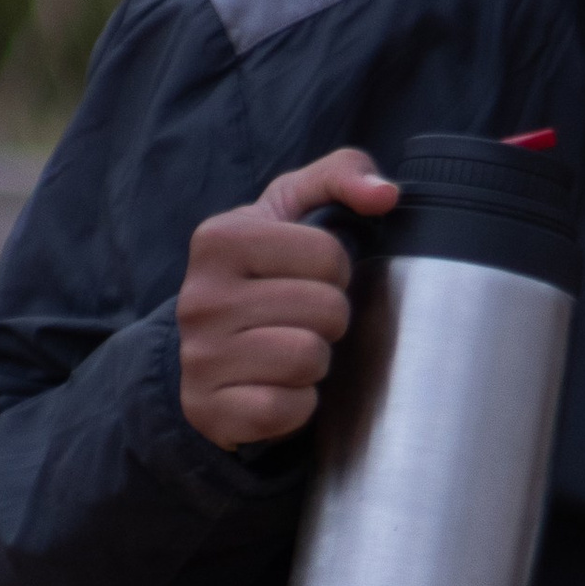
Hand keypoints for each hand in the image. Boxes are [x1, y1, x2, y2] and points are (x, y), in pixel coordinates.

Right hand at [177, 147, 398, 453]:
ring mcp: (200, 357)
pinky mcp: (208, 409)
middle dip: (329, 319)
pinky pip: (286, 409)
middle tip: (302, 320)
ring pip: (308, 359)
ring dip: (314, 362)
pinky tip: (275, 388)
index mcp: (220, 238)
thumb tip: (385, 195)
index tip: (308, 278)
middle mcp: (200, 296)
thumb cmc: (263, 273)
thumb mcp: (294, 210)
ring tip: (288, 351)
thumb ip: (342, 176)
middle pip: (326, 309)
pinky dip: (295, 405)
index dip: (335, 272)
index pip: (330, 255)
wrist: (206, 351)